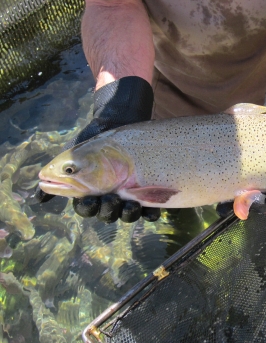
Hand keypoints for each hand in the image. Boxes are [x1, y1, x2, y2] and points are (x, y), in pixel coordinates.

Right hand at [35, 76, 159, 222]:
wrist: (117, 127)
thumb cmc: (93, 144)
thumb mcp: (73, 156)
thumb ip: (58, 174)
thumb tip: (38, 196)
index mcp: (90, 195)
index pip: (86, 209)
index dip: (87, 208)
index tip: (89, 199)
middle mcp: (109, 200)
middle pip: (107, 215)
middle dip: (108, 210)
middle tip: (110, 198)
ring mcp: (128, 198)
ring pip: (127, 215)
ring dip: (128, 214)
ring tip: (129, 204)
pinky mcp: (146, 193)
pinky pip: (149, 212)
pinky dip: (150, 213)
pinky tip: (149, 209)